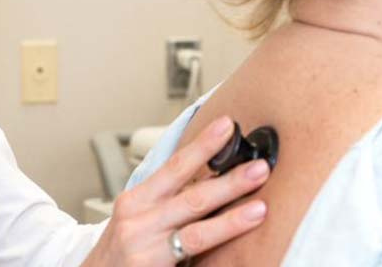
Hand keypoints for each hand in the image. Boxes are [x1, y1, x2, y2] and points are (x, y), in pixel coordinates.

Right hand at [82, 117, 269, 265]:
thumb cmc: (122, 247)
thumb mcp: (137, 214)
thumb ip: (167, 197)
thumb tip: (211, 177)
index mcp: (137, 199)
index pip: (174, 167)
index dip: (202, 146)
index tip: (226, 127)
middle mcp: (139, 221)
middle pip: (192, 198)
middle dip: (229, 182)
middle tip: (259, 168)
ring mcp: (146, 249)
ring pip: (196, 233)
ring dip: (231, 220)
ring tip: (259, 209)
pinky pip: (191, 260)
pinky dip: (216, 253)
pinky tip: (237, 253)